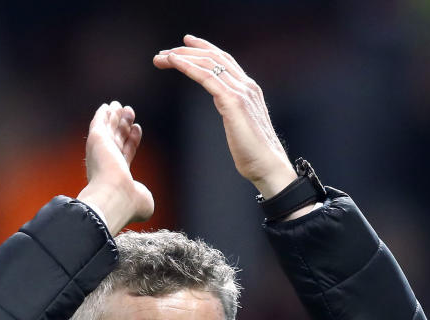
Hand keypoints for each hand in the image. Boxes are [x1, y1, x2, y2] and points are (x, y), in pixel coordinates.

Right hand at [77, 101, 154, 235]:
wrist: (115, 197)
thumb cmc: (129, 203)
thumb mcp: (144, 201)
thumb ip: (143, 195)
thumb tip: (142, 195)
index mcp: (116, 176)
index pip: (125, 153)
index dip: (131, 140)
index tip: (137, 128)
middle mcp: (106, 163)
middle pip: (116, 139)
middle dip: (122, 125)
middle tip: (129, 112)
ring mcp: (100, 151)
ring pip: (108, 130)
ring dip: (114, 117)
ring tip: (121, 106)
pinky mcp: (96, 140)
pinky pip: (99, 123)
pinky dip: (102, 115)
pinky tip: (107, 107)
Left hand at [153, 35, 297, 198]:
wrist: (268, 166)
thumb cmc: (254, 154)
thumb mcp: (241, 125)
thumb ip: (233, 111)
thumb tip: (225, 108)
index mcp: (249, 89)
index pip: (224, 60)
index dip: (204, 48)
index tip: (185, 43)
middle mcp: (246, 85)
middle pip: (214, 57)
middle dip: (187, 50)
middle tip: (163, 52)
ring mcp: (241, 92)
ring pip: (208, 63)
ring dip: (182, 57)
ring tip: (162, 57)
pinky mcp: (233, 102)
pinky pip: (207, 77)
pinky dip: (188, 66)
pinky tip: (174, 62)